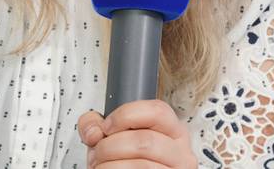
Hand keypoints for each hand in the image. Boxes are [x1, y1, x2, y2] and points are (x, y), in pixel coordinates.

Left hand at [76, 100, 194, 168]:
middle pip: (145, 141)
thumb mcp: (114, 139)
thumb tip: (93, 132)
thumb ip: (97, 125)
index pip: (157, 111)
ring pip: (140, 165)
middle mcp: (180, 152)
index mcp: (173, 131)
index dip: (126, 115)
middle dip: (110, 147)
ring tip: (101, 166)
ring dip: (110, 165)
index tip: (107, 127)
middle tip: (97, 154)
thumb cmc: (125, 163)